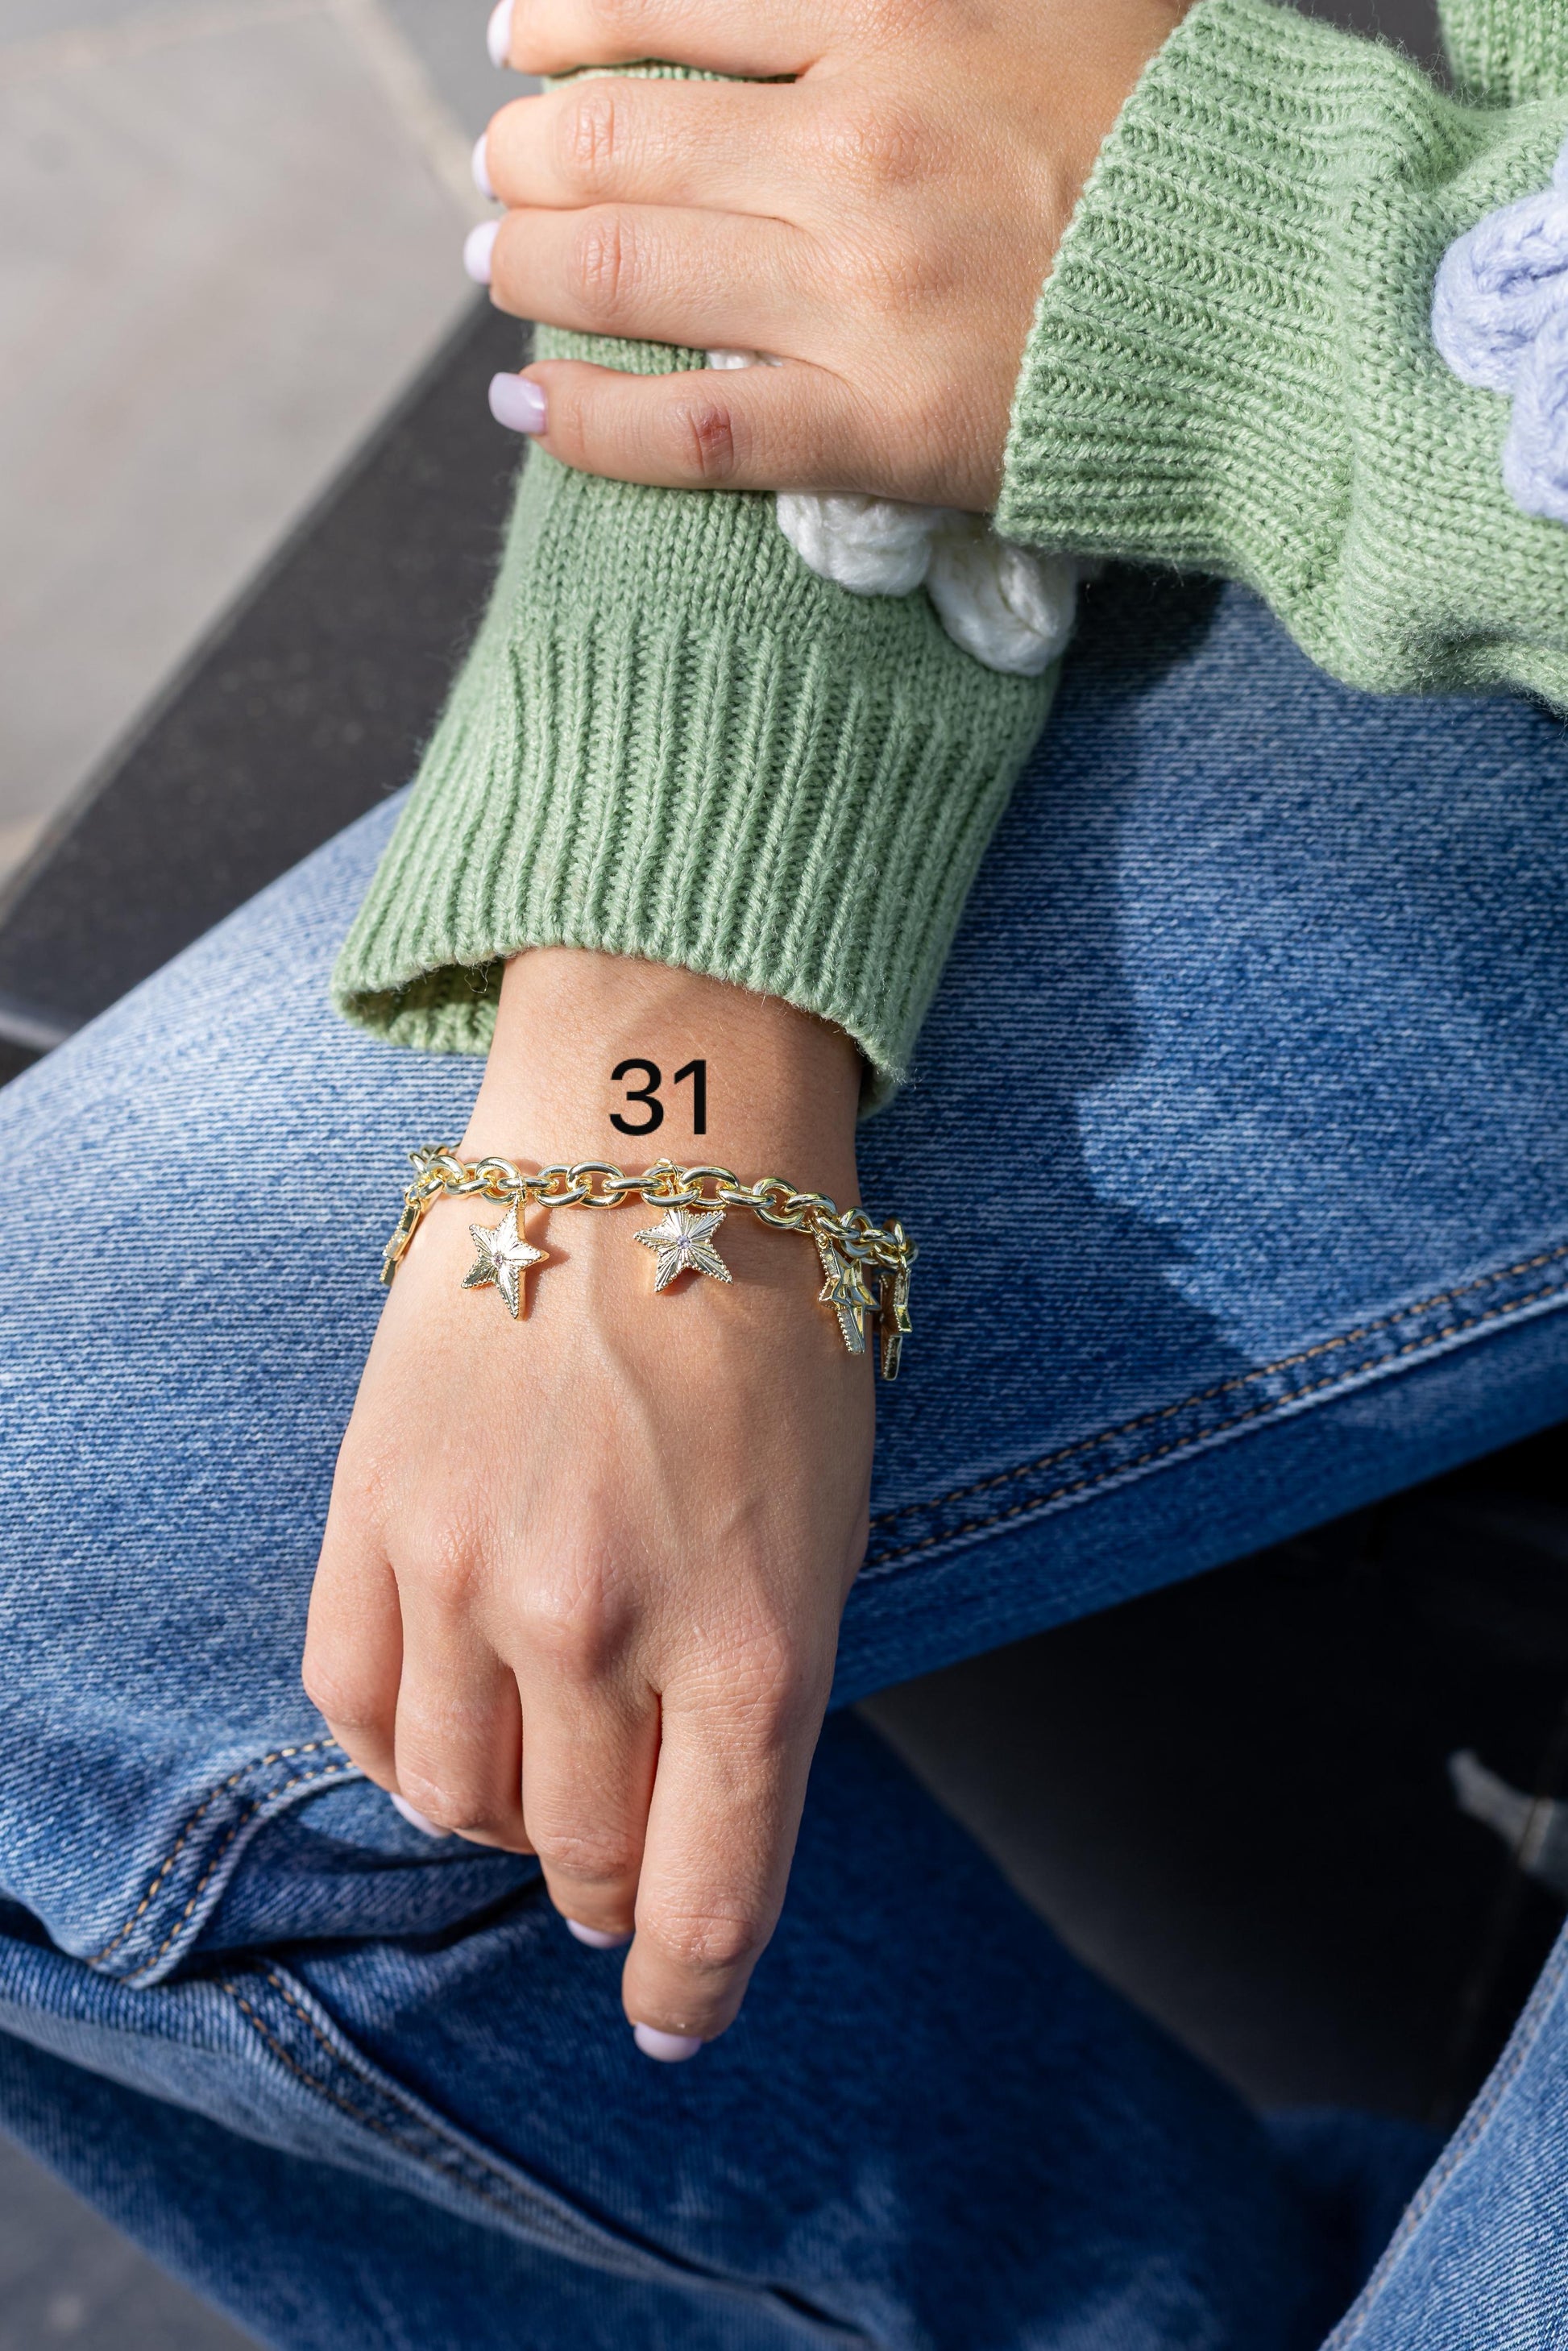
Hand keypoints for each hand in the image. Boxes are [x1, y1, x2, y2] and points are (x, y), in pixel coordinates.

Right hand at [305, 950, 872, 2053]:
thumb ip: (766, 1693)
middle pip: (581, 1865)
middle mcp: (603, 1633)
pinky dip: (404, 1746)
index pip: (709, 1904)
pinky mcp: (370, 1517)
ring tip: (540, 1754)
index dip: (693, 1990)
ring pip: (457, 1807)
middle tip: (627, 1840)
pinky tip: (449, 1712)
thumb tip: (695, 1826)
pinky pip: (357, 1709)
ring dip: (507, 1814)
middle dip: (614, 1883)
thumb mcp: (832, 1528)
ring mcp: (469, 1577)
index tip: (677, 2015)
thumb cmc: (775, 1332)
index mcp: (756, 1646)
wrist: (651, 1147)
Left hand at [475, 0, 1193, 508]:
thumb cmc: (1200, 138)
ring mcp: (858, 291)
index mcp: (901, 11)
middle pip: (620, 136)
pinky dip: (584, 417)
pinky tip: (524, 406)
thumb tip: (823, 9)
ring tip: (500, 266)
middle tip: (502, 175)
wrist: (1297, 301)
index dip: (565, 19)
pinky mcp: (875, 425)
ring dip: (533, 266)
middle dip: (531, 154)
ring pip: (626, 270)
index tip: (523, 39)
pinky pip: (684, 425)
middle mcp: (858, 142)